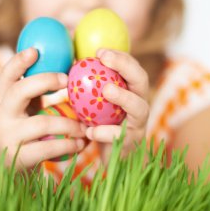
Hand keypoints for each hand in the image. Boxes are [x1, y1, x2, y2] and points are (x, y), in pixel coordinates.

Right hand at [0, 48, 86, 169]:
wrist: (10, 174)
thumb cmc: (27, 135)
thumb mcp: (27, 111)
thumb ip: (38, 92)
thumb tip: (68, 64)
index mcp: (3, 100)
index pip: (6, 75)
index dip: (19, 61)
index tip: (35, 50)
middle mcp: (1, 115)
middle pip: (19, 90)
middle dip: (45, 81)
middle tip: (68, 80)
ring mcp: (8, 136)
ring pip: (41, 123)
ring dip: (70, 123)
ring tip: (86, 126)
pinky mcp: (19, 157)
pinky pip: (48, 148)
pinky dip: (69, 145)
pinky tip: (82, 144)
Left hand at [86, 49, 149, 163]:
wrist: (111, 160)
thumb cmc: (99, 125)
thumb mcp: (94, 103)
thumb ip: (87, 85)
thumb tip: (68, 61)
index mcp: (131, 91)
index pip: (131, 66)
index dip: (119, 56)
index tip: (99, 51)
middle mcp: (140, 104)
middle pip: (141, 80)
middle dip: (125, 66)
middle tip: (105, 60)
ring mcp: (139, 124)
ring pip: (139, 108)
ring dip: (123, 97)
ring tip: (106, 90)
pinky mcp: (132, 144)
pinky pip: (121, 136)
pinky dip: (105, 132)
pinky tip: (89, 131)